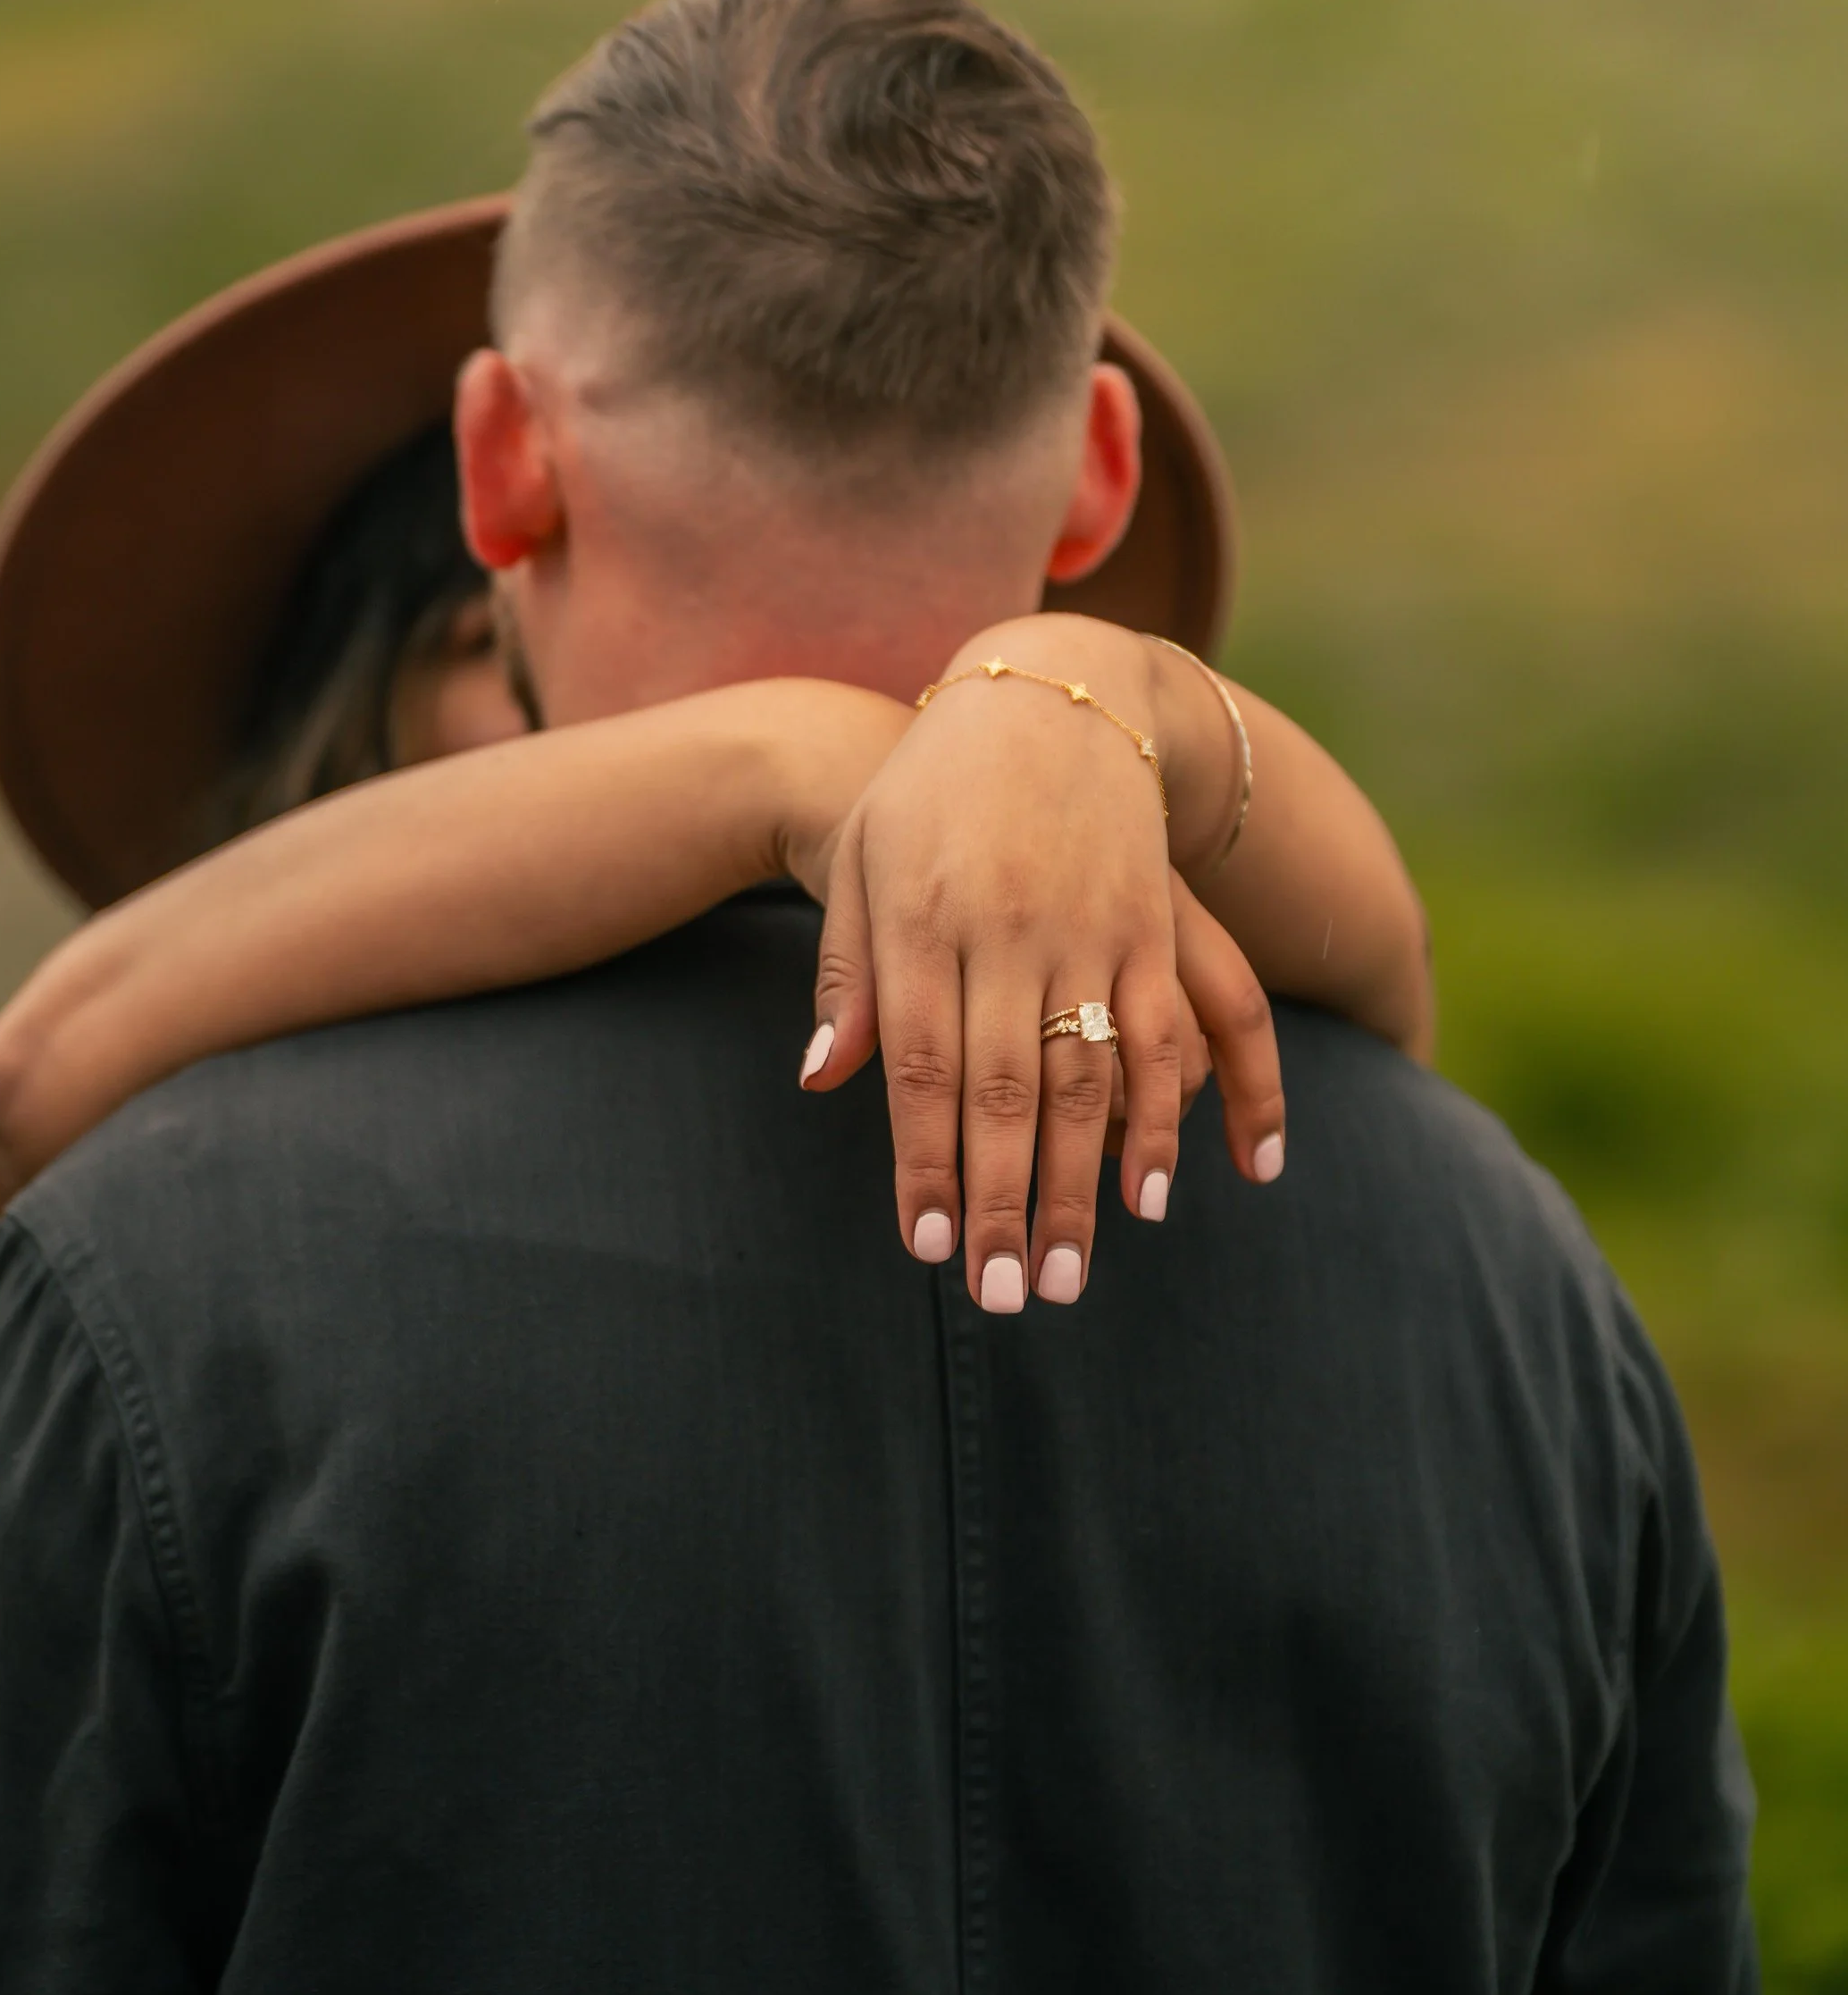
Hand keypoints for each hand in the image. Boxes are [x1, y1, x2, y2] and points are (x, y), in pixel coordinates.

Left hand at [793, 638, 1286, 1311]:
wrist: (1050, 696)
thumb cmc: (930, 789)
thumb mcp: (862, 857)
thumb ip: (846, 973)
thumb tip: (821, 1080)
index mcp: (923, 915)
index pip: (921, 1066)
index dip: (926, 1164)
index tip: (927, 1250)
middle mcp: (1011, 926)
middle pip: (1006, 1089)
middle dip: (1006, 1204)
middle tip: (1007, 1299)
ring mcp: (1092, 925)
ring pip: (1091, 1077)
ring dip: (1086, 1186)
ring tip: (1074, 1276)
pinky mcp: (1155, 922)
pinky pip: (1172, 1033)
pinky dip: (1169, 1119)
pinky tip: (1159, 1192)